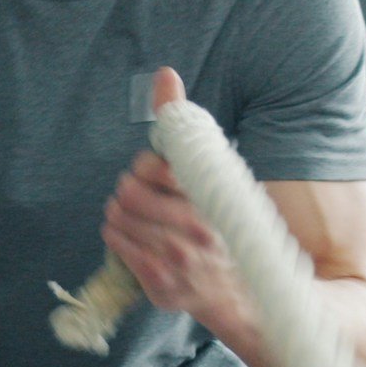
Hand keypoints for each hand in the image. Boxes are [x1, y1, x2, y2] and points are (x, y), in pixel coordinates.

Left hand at [101, 68, 255, 334]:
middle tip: (139, 195)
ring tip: (137, 217)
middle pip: (128, 193)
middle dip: (128, 190)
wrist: (247, 292)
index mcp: (210, 197)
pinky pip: (118, 245)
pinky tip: (133, 237)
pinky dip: (118, 236)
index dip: (145, 167)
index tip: (153, 174)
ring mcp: (178, 260)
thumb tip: (164, 74)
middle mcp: (195, 229)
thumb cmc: (223, 221)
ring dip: (120, 214)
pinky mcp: (161, 284)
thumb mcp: (217, 169)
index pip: (152, 167)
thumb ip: (184, 122)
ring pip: (118, 218)